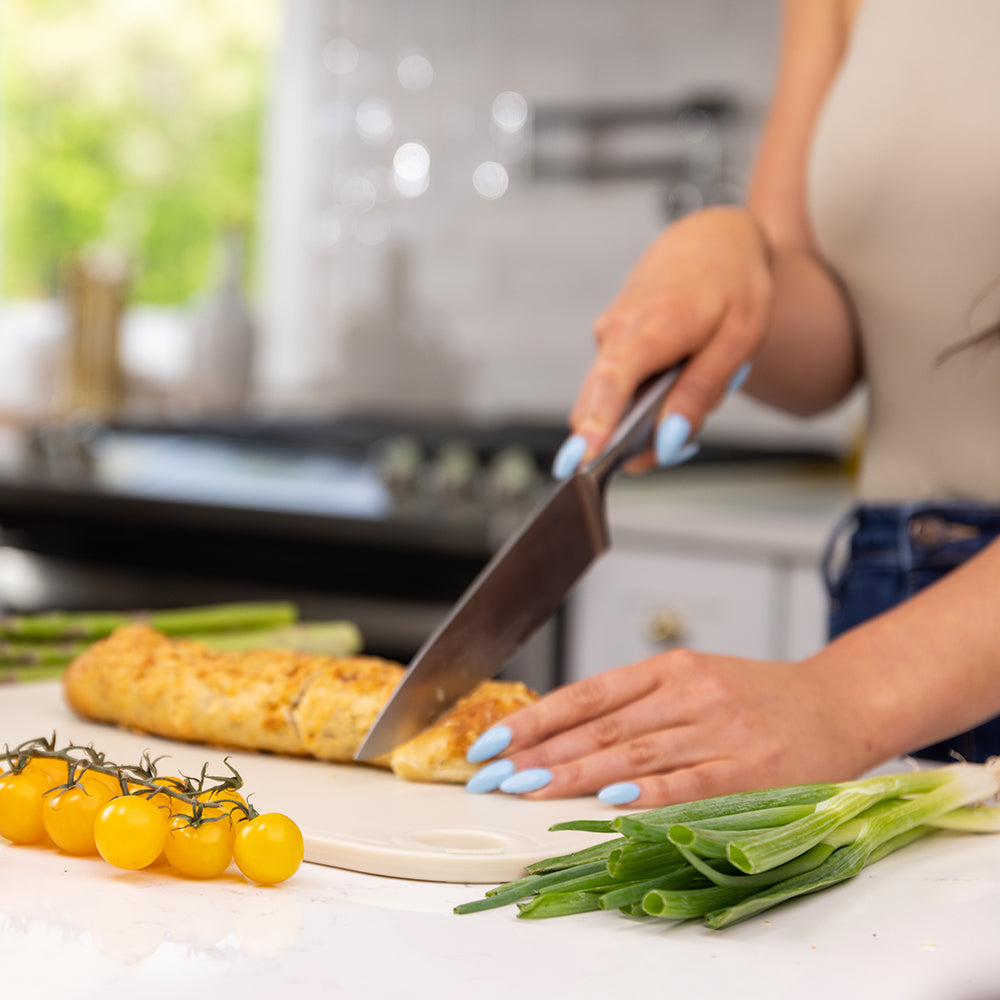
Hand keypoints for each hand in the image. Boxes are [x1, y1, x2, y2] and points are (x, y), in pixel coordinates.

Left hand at [465, 649, 872, 807]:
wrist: (840, 703)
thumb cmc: (758, 699)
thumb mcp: (696, 681)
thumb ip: (638, 704)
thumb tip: (563, 734)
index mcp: (671, 668)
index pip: (588, 693)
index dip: (536, 719)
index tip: (492, 741)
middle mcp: (690, 692)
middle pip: (602, 725)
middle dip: (540, 753)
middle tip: (493, 775)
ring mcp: (721, 729)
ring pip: (635, 751)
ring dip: (575, 773)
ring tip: (528, 789)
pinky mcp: (752, 767)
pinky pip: (690, 780)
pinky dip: (647, 791)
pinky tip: (608, 799)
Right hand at [553, 206, 772, 475]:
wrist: (711, 238)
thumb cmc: (733, 282)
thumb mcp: (738, 339)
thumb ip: (699, 393)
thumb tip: (668, 441)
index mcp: (648, 327)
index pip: (610, 385)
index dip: (594, 428)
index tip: (579, 462)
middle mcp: (614, 332)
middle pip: (598, 408)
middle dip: (631, 441)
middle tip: (681, 443)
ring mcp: (606, 337)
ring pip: (612, 402)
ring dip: (649, 415)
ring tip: (699, 381)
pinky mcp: (609, 343)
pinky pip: (618, 387)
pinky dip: (646, 397)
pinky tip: (683, 373)